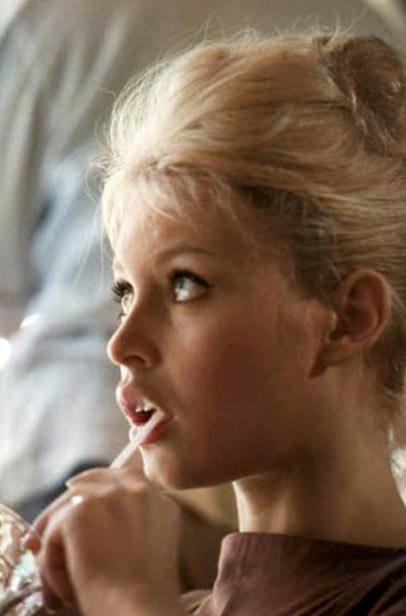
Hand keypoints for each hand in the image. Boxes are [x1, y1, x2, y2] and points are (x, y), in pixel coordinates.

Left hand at [28, 468, 182, 614]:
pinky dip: (50, 566)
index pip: (115, 479)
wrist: (140, 606)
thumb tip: (83, 507)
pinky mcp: (80, 509)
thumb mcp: (150, 541)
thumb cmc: (144, 590)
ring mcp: (108, 493)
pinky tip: (64, 591)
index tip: (73, 515)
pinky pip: (51, 533)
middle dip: (64, 514)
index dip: (91, 495)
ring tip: (61, 585)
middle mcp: (135, 486)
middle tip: (40, 544)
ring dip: (56, 548)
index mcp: (155, 495)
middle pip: (85, 486)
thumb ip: (133, 516)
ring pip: (64, 512)